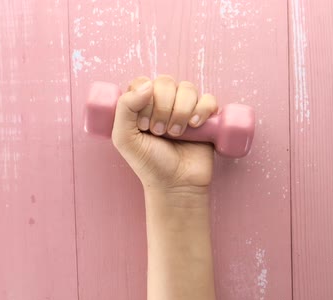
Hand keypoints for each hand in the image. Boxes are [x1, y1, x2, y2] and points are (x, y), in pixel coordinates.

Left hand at [111, 75, 217, 193]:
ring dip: (181, 111)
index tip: (144, 125)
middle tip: (160, 132)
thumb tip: (147, 85)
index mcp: (142, 104)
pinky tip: (194, 126)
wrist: (175, 184)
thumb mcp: (124, 138)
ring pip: (188, 89)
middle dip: (163, 108)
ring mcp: (186, 109)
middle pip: (166, 82)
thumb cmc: (149, 163)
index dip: (145, 100)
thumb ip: (124, 108)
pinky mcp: (206, 118)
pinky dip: (202, 110)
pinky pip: (208, 99)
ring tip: (176, 133)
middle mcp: (164, 102)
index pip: (144, 82)